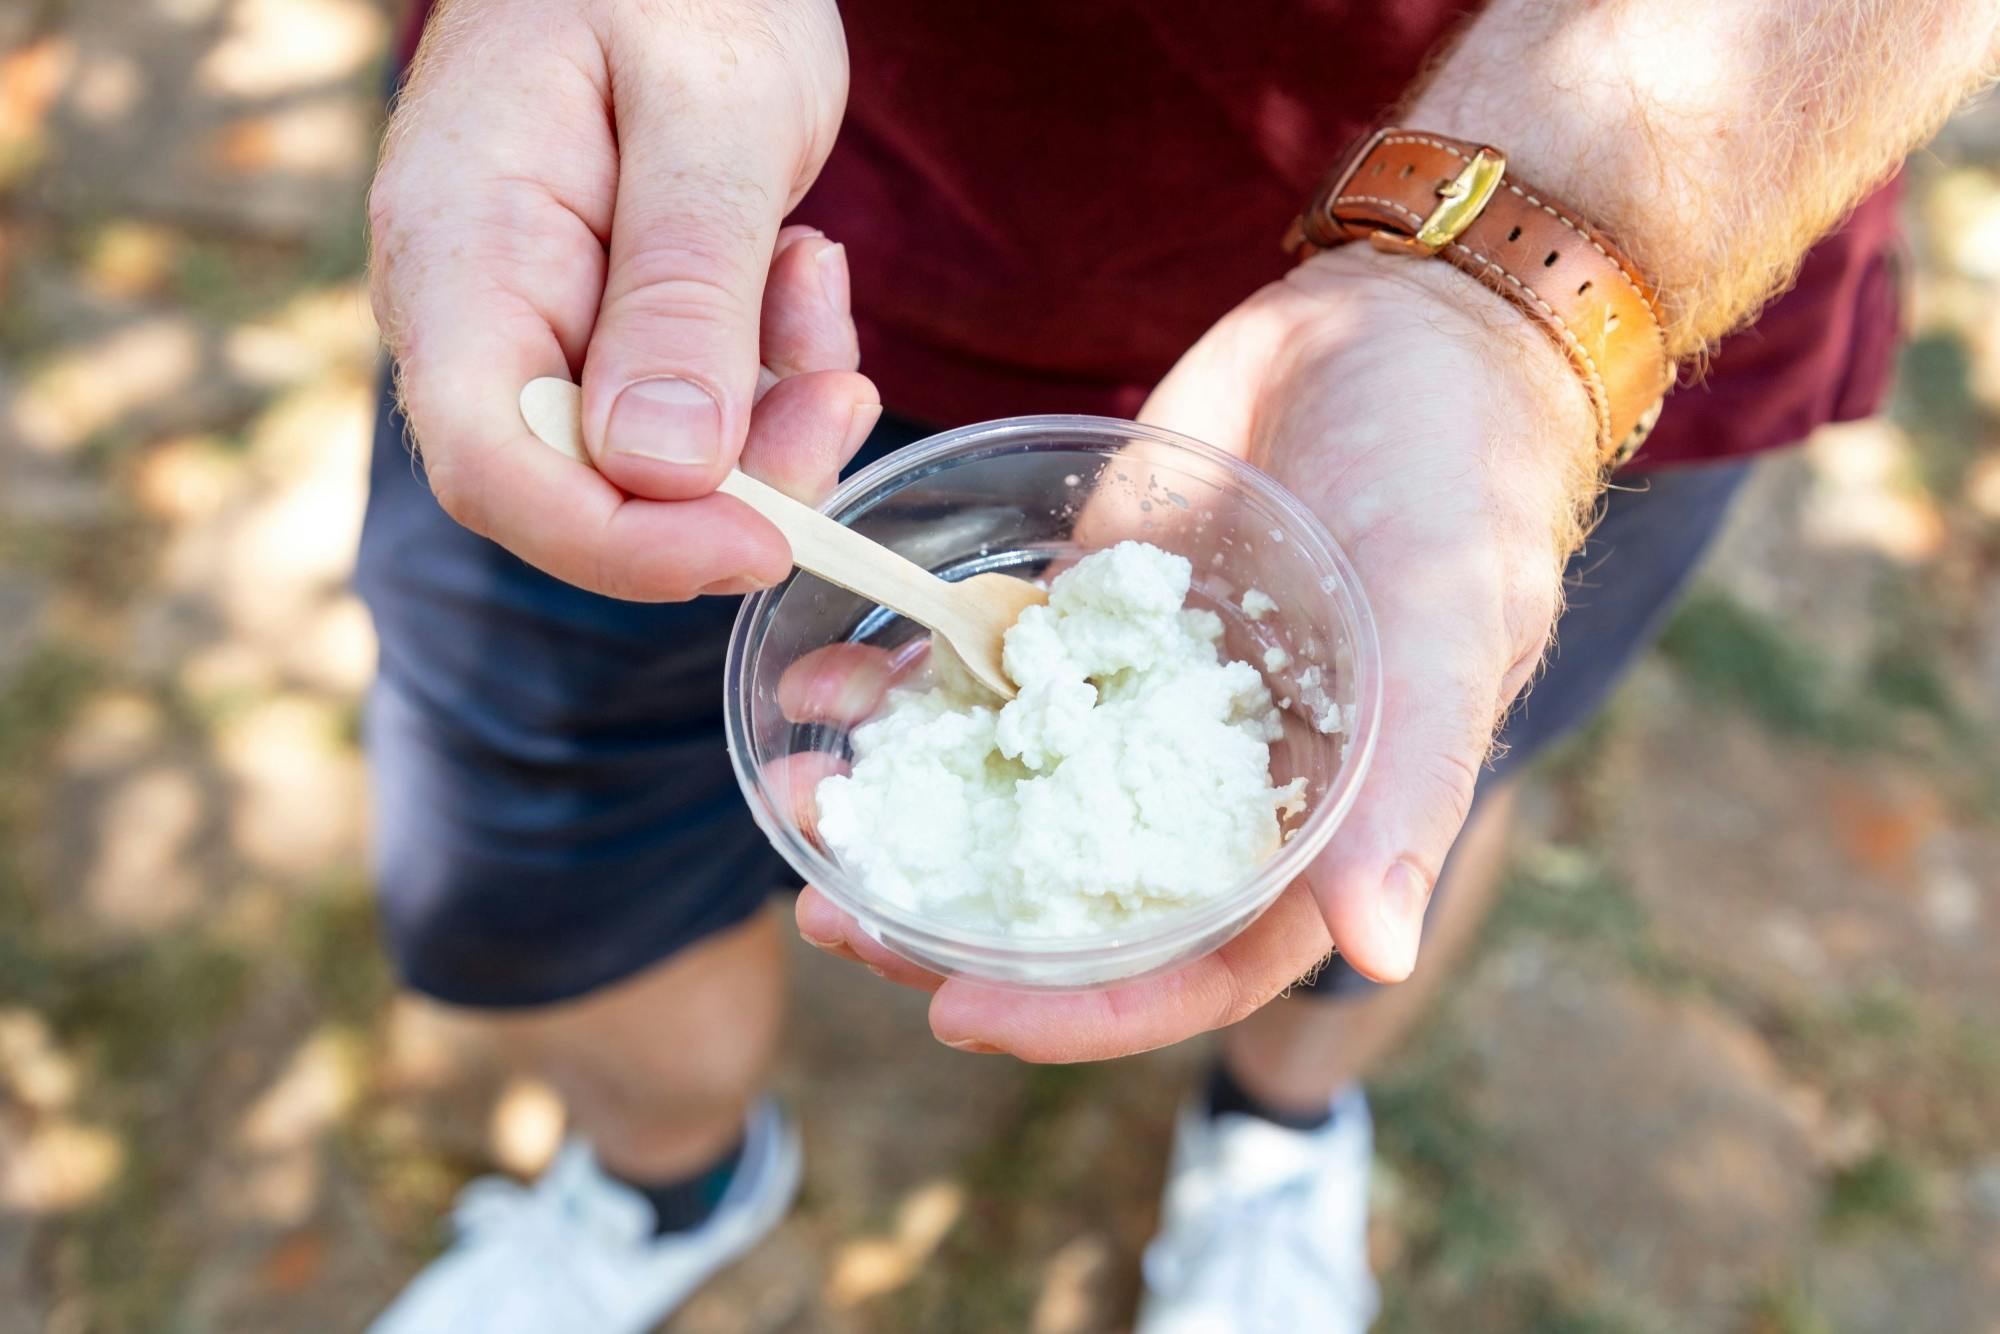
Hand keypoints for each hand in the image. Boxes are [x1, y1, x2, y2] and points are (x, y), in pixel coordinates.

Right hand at [367, 0, 878, 598]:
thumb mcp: (709, 112)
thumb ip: (681, 285)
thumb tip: (660, 470)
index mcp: (461, 253)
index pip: (495, 470)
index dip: (623, 544)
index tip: (760, 542)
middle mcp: (480, 314)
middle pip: (586, 490)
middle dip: (734, 479)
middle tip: (838, 390)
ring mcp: (545, 329)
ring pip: (658, 466)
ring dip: (772, 417)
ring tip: (816, 285)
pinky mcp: (612, 334)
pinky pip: (697, 413)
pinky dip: (773, 375)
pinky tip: (799, 275)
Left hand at [797, 245, 1599, 1060]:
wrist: (1398, 320)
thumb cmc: (1456, 478)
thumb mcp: (1442, 625)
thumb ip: (1403, 788)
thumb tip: (1377, 956)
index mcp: (1308, 823)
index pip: (1188, 963)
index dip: (1078, 1009)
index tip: (953, 1010)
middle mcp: (1211, 782)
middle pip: (1071, 894)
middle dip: (949, 914)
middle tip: (831, 909)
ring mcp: (1137, 697)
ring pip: (1009, 786)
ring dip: (907, 802)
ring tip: (805, 790)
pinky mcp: (1084, 612)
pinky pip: (984, 672)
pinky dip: (909, 685)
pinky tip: (828, 679)